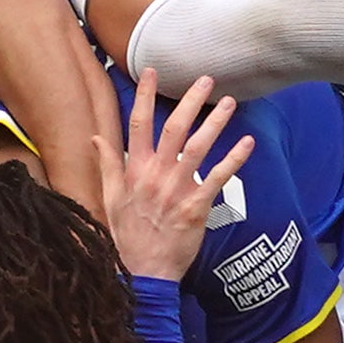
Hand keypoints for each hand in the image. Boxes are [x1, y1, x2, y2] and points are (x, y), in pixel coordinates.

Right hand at [95, 69, 253, 281]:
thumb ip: (107, 165)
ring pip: (198, 148)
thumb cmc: (127, 235)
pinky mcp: (196, 206)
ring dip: (216, 123)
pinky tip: (247, 143)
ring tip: (230, 102)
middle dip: (189, 101)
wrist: (144, 271)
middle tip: (205, 79)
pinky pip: (218, 178)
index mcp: (134, 171)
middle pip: (174, 129)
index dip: (144, 96)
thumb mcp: (109, 198)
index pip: (138, 124)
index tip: (151, 71)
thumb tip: (96, 137)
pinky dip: (234, 159)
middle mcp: (156, 175)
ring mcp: (177, 190)